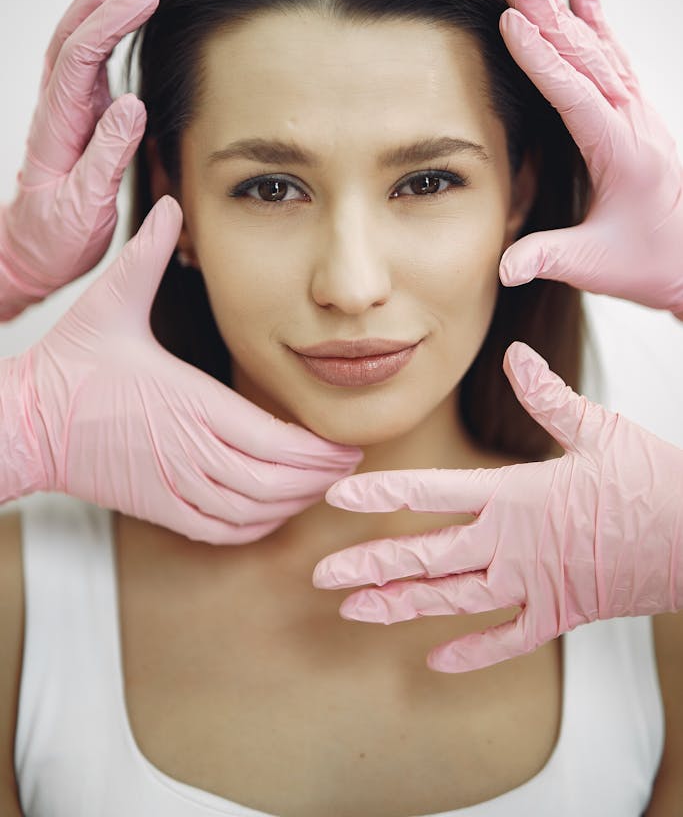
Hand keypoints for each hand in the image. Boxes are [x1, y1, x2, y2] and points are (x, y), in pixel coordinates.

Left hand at [0, 0, 159, 319]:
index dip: (111, 21)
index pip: (79, 57)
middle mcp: (58, 107)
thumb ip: (106, 156)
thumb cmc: (57, 236)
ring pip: (79, 38)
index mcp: (56, 126)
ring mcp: (69, 107)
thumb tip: (133, 104)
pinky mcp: (82, 114)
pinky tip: (131, 11)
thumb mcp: (83, 207)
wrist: (33, 252)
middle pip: (73, 32)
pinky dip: (110, 27)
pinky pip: (92, 59)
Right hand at [0, 197, 360, 542]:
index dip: (318, 450)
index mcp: (190, 403)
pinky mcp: (158, 507)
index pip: (275, 442)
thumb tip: (170, 206)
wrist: (25, 422)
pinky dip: (256, 525)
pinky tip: (272, 510)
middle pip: (276, 483)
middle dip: (320, 477)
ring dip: (295, 503)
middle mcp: (189, 451)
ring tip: (320, 485)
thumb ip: (145, 255)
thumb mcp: (108, 302)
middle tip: (347, 462)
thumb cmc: (71, 365)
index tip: (344, 440)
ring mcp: (174, 485)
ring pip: (254, 511)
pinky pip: (221, 530)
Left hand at [312, 342, 682, 671]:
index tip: (338, 497)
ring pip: (454, 601)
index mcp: (516, 495)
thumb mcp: (599, 430)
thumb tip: (516, 355)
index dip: (382, 493)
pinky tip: (435, 661)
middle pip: (428, 557)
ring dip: (403, 607)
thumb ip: (548, 396)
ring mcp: (534, 584)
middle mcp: (513, 544)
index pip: (433, 493)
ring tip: (356, 613)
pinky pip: (507, 640)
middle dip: (372, 566)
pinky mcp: (559, 614)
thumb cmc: (652, 483)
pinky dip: (471, 653)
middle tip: (322, 577)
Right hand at [498, 0, 682, 319]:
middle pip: (586, 56)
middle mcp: (634, 123)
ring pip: (598, 49)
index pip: (575, 95)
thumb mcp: (593, 265)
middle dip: (547, 13)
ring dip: (563, 11)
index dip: (541, 59)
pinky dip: (596, 23)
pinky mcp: (634, 113)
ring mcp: (638, 113)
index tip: (510, 22)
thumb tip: (503, 269)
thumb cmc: (647, 262)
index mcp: (623, 153)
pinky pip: (613, 58)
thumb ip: (546, 257)